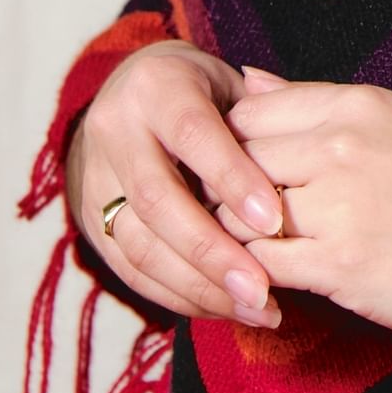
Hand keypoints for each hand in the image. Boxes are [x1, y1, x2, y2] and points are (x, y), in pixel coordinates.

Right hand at [68, 41, 287, 325]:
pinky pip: (131, 271)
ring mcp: (95, 179)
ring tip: (254, 308)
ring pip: (140, 245)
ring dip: (199, 287)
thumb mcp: (230, 84)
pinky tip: (225, 307)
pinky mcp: (90, 222)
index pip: (193, 134)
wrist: (129, 97)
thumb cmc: (199, 93)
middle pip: (158, 201)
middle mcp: (115, 130)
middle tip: (261, 289)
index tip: (273, 220)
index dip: (232, 178)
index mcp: (154, 86)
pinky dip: (180, 295)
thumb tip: (301, 144)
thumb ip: (265, 112)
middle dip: (212, 252)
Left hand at [212, 69, 391, 343]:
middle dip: (222, 194)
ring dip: (235, 240)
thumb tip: (248, 79)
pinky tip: (271, 288)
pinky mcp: (344, 265)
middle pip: (232, 159)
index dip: (233, 147)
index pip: (249, 111)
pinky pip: (261, 266)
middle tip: (236, 224)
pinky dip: (253, 280)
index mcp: (358, 103)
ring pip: (236, 215)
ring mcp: (341, 204)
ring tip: (254, 258)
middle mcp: (343, 143)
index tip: (242, 178)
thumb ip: (320, 105)